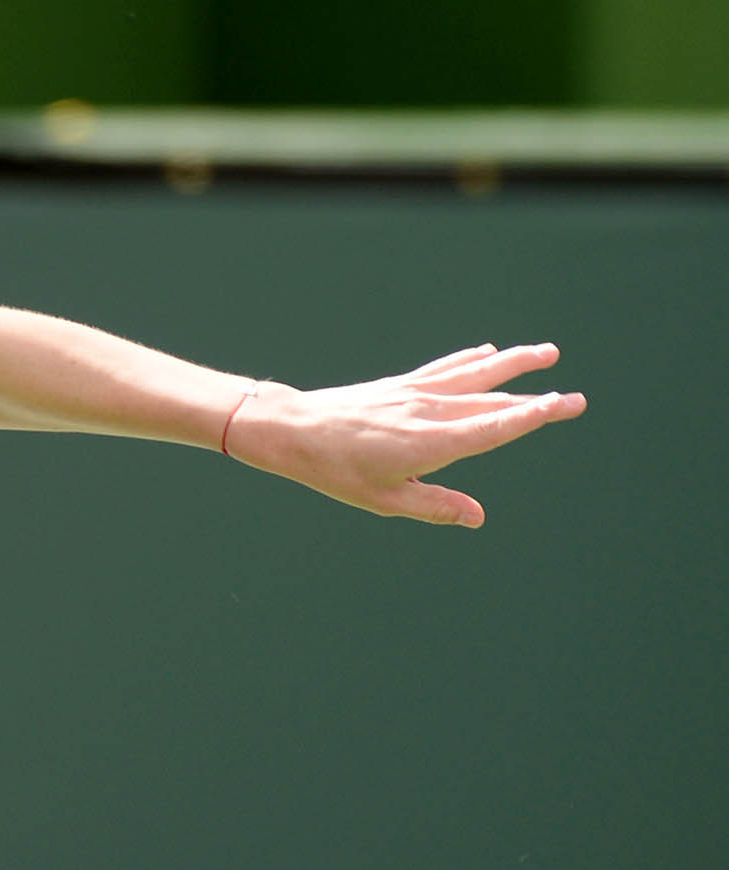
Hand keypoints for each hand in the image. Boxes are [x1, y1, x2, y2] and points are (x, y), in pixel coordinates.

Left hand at [226, 343, 584, 526]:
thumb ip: (435, 507)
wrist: (292, 429)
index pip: (491, 428)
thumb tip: (478, 518)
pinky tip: (490, 352)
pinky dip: (470, 359)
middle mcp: (428, 412)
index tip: (561, 405)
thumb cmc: (335, 470)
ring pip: (474, 374)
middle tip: (577, 399)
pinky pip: (444, 367)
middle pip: (492, 401)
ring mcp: (415, 392)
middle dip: (536, 398)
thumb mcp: (385, 500)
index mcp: (429, 443)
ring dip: (513, 363)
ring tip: (547, 353)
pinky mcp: (401, 384)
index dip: (529, 417)